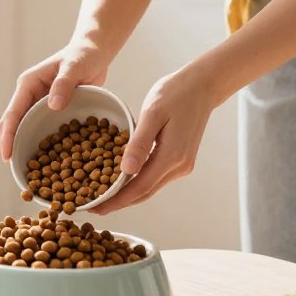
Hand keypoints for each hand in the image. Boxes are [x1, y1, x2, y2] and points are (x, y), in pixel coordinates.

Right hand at [0, 40, 110, 160]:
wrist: (95, 51)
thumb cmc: (84, 55)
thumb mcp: (74, 67)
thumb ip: (64, 84)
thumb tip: (52, 106)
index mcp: (28, 85)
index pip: (12, 114)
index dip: (7, 136)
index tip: (6, 156)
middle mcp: (30, 95)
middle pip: (14, 125)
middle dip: (12, 146)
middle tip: (16, 170)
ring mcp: (40, 103)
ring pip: (27, 129)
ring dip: (27, 147)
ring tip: (31, 171)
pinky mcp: (52, 109)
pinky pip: (43, 129)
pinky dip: (45, 144)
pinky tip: (52, 161)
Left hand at [91, 63, 216, 214]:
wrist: (202, 86)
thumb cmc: (175, 93)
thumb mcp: (152, 113)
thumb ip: (139, 142)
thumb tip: (126, 170)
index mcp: (172, 156)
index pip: (140, 188)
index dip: (117, 201)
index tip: (97, 208)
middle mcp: (179, 166)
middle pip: (145, 192)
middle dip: (119, 202)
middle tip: (94, 206)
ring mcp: (182, 164)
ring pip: (151, 186)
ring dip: (128, 193)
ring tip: (103, 194)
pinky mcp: (181, 159)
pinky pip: (156, 176)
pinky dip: (138, 181)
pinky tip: (122, 178)